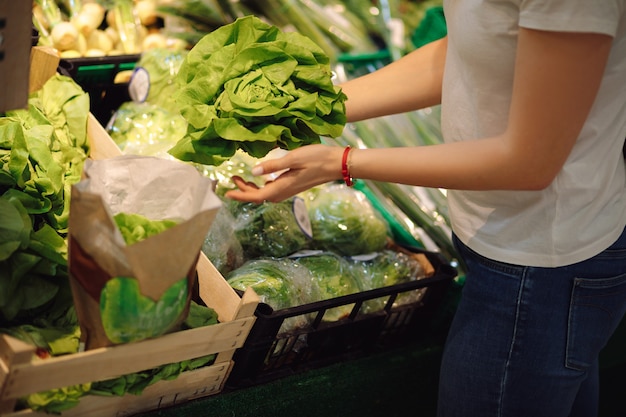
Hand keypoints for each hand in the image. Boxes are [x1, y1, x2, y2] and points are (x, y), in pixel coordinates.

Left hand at [225, 144, 344, 202]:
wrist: (337, 163)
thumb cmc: (317, 158)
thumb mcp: (293, 158)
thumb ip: (273, 165)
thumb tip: (253, 172)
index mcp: (282, 187)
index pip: (256, 196)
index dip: (240, 194)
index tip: (226, 192)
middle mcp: (284, 192)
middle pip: (258, 196)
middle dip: (243, 190)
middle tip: (232, 178)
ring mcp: (289, 189)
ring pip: (265, 193)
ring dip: (251, 188)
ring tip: (240, 178)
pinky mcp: (293, 185)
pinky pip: (272, 189)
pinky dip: (262, 186)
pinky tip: (260, 178)